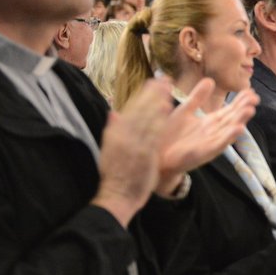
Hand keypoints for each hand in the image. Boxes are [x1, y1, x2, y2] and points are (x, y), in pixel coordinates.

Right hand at [93, 78, 174, 225]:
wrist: (117, 196)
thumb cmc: (115, 175)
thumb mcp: (108, 151)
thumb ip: (113, 131)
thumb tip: (113, 112)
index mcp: (114, 135)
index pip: (129, 110)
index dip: (141, 95)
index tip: (150, 83)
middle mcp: (123, 136)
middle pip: (139, 110)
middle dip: (152, 93)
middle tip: (163, 79)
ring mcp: (134, 144)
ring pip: (147, 117)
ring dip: (157, 100)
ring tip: (167, 87)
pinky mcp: (144, 153)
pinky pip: (153, 132)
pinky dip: (159, 118)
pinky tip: (166, 107)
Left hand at [155, 83, 258, 195]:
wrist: (157, 156)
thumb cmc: (171, 135)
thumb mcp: (185, 111)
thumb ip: (198, 97)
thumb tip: (210, 80)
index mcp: (211, 122)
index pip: (229, 109)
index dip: (240, 100)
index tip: (250, 90)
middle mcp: (214, 132)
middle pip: (232, 118)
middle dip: (244, 108)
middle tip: (255, 98)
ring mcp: (211, 142)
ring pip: (229, 130)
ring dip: (241, 120)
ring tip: (250, 110)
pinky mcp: (204, 153)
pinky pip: (219, 144)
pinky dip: (229, 137)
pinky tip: (239, 129)